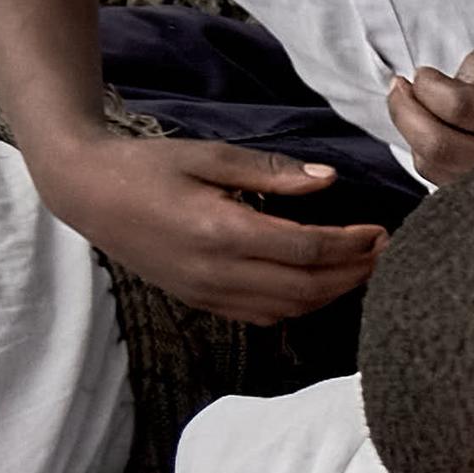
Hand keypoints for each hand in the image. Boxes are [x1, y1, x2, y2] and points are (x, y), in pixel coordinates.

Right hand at [26, 128, 384, 322]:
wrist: (88, 193)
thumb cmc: (150, 167)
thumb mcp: (211, 156)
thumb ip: (272, 172)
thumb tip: (328, 181)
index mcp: (222, 232)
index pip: (307, 251)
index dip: (352, 246)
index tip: (381, 232)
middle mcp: (216, 273)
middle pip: (306, 289)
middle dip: (354, 275)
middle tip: (385, 254)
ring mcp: (206, 294)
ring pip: (287, 309)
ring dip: (331, 295)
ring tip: (360, 269)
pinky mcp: (200, 301)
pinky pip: (261, 316)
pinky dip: (298, 305)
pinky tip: (317, 285)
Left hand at [387, 42, 473, 179]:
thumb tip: (444, 86)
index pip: (460, 106)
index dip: (428, 86)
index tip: (423, 73)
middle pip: (437, 143)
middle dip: (404, 109)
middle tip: (400, 87)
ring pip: (433, 167)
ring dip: (412, 133)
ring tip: (415, 106)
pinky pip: (440, 183)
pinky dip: (427, 154)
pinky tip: (435, 132)